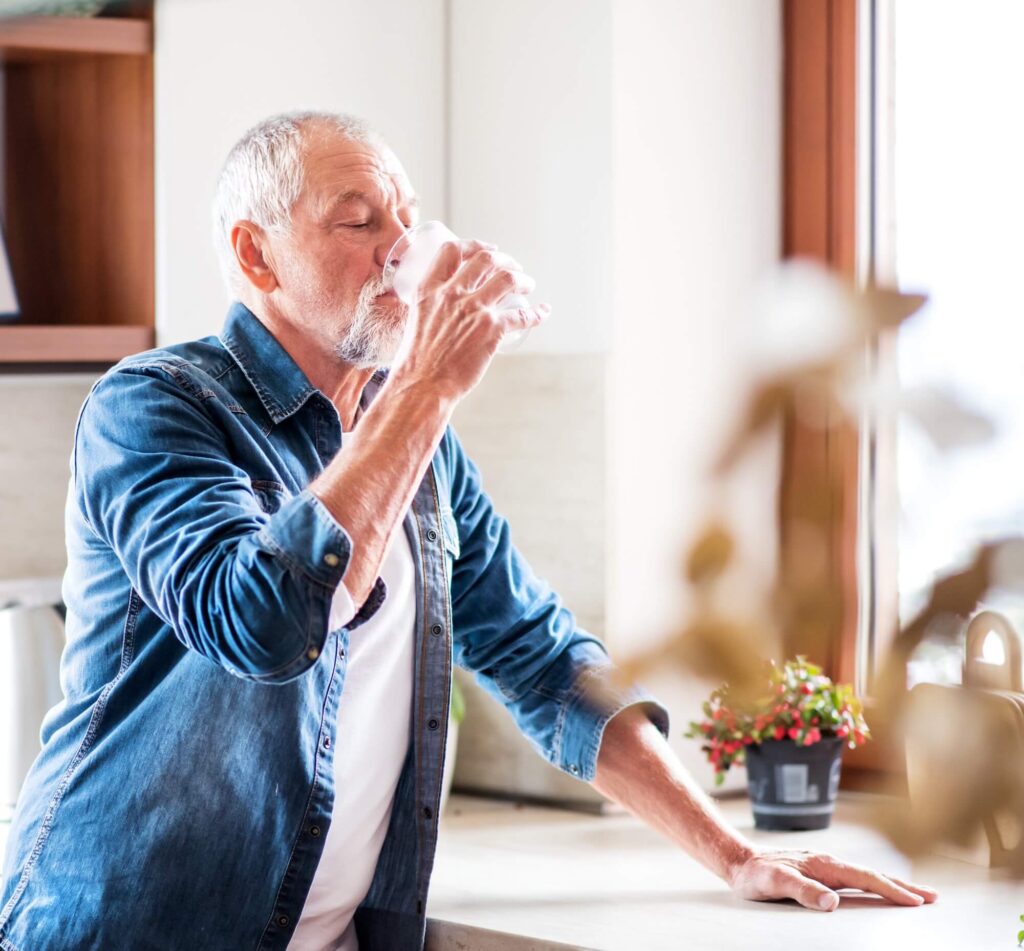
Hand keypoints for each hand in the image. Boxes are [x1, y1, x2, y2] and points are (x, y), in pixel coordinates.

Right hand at [389, 239, 550, 398]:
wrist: (423, 385)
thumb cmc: (416, 361)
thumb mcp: (416, 321)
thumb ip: (432, 309)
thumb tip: (445, 309)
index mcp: (429, 290)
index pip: (452, 251)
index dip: (474, 245)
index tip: (488, 250)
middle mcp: (452, 294)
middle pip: (485, 260)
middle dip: (505, 260)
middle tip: (513, 268)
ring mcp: (474, 310)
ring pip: (508, 279)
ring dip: (523, 279)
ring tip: (528, 285)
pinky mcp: (492, 330)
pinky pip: (523, 314)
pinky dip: (537, 313)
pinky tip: (543, 312)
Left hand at [728, 849, 938, 911]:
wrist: (740, 863)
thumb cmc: (756, 875)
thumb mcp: (775, 884)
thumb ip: (803, 891)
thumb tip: (832, 902)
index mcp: (824, 865)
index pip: (865, 878)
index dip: (891, 890)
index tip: (916, 902)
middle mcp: (829, 863)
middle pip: (873, 874)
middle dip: (904, 886)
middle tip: (933, 897)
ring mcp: (827, 868)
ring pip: (867, 876)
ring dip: (893, 885)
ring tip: (917, 895)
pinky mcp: (822, 874)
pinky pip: (856, 880)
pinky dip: (875, 885)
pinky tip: (882, 891)